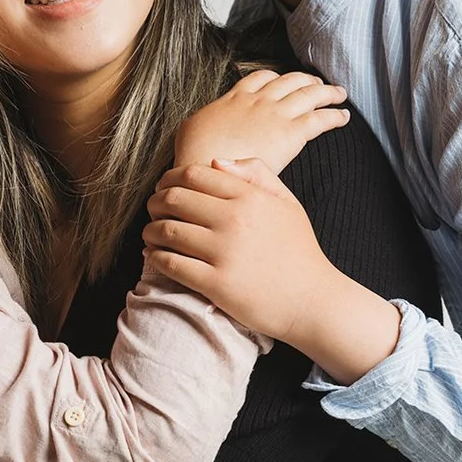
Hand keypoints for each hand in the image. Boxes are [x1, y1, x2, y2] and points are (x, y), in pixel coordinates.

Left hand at [143, 161, 402, 378]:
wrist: (311, 299)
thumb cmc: (298, 251)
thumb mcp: (287, 203)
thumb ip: (257, 175)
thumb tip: (217, 162)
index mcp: (250, 197)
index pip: (195, 175)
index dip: (169, 179)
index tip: (163, 187)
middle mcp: (235, 220)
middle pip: (174, 199)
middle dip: (155, 202)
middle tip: (152, 209)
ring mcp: (223, 252)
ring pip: (167, 231)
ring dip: (150, 230)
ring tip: (150, 233)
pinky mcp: (215, 283)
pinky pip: (170, 264)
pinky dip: (154, 257)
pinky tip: (152, 255)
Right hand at [173, 66, 347, 176]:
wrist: (205, 170)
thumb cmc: (193, 156)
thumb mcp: (188, 128)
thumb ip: (202, 119)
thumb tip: (202, 121)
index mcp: (236, 98)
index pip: (262, 78)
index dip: (277, 77)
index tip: (284, 81)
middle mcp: (259, 100)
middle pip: (291, 80)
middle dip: (307, 80)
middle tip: (317, 84)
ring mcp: (276, 115)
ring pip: (311, 93)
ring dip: (328, 92)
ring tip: (339, 94)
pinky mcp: (291, 134)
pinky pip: (321, 119)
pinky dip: (335, 115)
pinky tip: (343, 117)